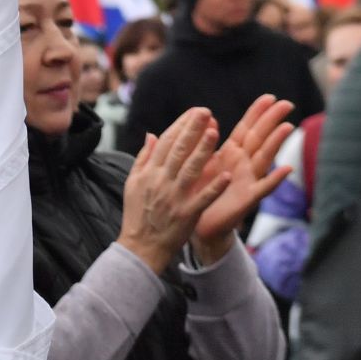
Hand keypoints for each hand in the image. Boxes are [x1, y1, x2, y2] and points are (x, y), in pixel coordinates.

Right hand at [115, 108, 228, 272]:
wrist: (139, 247)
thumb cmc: (137, 215)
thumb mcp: (132, 184)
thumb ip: (143, 158)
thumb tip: (151, 134)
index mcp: (149, 173)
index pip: (165, 143)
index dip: (181, 126)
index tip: (195, 112)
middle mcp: (161, 182)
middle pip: (178, 151)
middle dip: (192, 130)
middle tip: (206, 112)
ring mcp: (174, 198)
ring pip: (190, 170)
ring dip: (203, 151)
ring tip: (215, 132)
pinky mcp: (186, 214)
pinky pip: (202, 198)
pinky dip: (214, 187)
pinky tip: (228, 175)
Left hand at [192, 95, 294, 265]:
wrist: (197, 223)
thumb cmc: (200, 191)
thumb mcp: (201, 163)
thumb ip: (205, 142)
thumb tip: (209, 118)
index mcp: (230, 154)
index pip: (245, 129)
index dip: (256, 113)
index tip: (269, 97)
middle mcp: (243, 164)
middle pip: (259, 138)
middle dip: (272, 121)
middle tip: (287, 103)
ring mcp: (248, 181)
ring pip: (264, 158)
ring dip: (276, 143)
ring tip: (288, 127)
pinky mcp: (247, 199)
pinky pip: (263, 188)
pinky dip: (275, 179)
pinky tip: (287, 169)